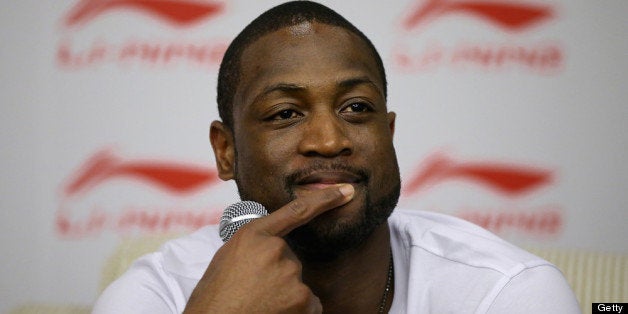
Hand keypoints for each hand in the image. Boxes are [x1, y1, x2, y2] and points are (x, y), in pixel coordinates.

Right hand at [183, 184, 354, 313]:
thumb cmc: (214, 299)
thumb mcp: (227, 259)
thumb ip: (255, 246)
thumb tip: (276, 246)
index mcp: (253, 234)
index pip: (296, 211)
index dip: (325, 199)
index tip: (347, 191)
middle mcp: (274, 248)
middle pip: (291, 260)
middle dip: (278, 277)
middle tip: (254, 293)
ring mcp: (290, 271)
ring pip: (298, 284)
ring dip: (285, 296)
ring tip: (259, 305)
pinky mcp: (302, 297)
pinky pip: (309, 304)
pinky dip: (296, 312)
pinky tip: (272, 313)